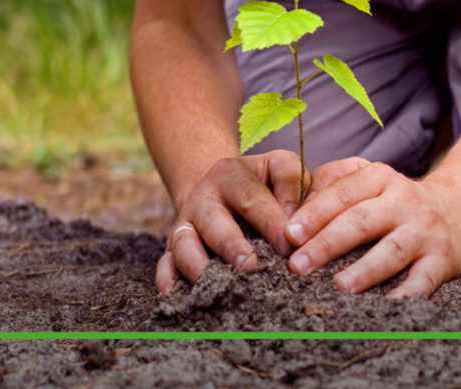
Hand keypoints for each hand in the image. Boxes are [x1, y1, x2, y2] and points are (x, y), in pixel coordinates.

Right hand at [156, 150, 309, 292]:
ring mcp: (185, 222)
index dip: (270, 222)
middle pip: (214, 222)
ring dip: (197, 264)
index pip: (252, 198)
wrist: (220, 184)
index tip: (288, 246)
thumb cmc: (262, 181)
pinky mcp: (173, 245)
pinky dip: (167, 277)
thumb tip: (296, 221)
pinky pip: (164, 262)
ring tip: (216, 285)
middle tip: (249, 267)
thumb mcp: (278, 166)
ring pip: (184, 243)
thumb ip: (292, 183)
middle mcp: (203, 198)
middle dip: (231, 246)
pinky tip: (174, 294)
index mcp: (231, 174)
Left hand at [283, 158, 460, 297]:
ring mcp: (424, 231)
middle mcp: (404, 201)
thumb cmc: (396, 199)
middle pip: (361, 221)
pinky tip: (387, 306)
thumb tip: (296, 207)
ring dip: (365, 270)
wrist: (458, 208)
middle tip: (298, 266)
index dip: (315, 213)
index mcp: (380, 178)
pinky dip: (407, 294)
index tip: (289, 234)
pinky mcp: (442, 260)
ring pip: (392, 250)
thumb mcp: (370, 177)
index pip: (343, 193)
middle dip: (327, 244)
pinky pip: (424, 279)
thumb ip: (332, 182)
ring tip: (339, 286)